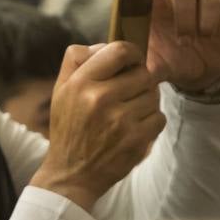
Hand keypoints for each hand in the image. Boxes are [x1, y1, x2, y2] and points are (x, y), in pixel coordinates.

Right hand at [29, 42, 163, 211]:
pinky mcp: (136, 139)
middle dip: (139, 82)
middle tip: (127, 95)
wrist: (71, 174)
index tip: (131, 63)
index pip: (120, 50)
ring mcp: (120, 120)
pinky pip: (159, 117)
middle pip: (142, 73)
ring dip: (145, 103)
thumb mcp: (61, 90)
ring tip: (128, 114)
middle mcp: (100, 99)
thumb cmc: (68, 129)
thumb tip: (105, 45)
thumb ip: (77, 61)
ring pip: (153, 95)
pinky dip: (150, 122)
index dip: (132, 53)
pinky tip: (133, 129)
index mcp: (80, 83)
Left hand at [140, 0, 219, 92]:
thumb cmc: (167, 61)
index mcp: (147, 3)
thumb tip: (122, 63)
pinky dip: (204, 20)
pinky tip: (203, 35)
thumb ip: (136, 61)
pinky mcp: (216, 5)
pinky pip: (209, 1)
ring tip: (183, 38)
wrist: (198, 75)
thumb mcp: (148, 62)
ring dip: (183, 15)